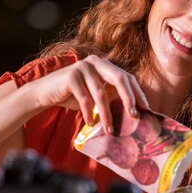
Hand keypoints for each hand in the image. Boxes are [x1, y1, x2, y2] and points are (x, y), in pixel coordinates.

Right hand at [31, 54, 149, 132]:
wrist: (45, 93)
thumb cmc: (73, 96)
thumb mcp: (95, 96)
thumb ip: (110, 98)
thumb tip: (132, 116)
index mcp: (105, 65)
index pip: (127, 77)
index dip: (137, 93)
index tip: (145, 110)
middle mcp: (96, 62)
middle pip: (120, 78)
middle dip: (129, 98)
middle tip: (134, 116)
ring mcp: (83, 67)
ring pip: (101, 93)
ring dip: (107, 114)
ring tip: (110, 130)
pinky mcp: (70, 76)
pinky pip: (84, 98)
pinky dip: (88, 113)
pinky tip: (90, 123)